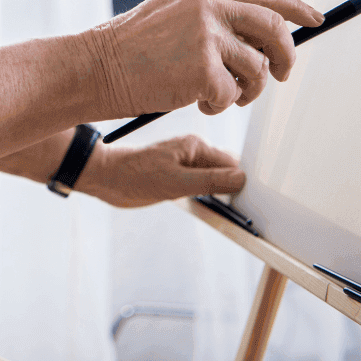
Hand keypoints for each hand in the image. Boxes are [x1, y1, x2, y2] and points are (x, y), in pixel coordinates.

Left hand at [77, 135, 243, 207]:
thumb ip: (209, 181)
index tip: (255, 200)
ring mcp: (186, 165)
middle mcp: (193, 153)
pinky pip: (203, 186)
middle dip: (237, 188)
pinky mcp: (178, 177)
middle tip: (246, 211)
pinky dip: (211, 197)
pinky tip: (214, 208)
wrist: (105, 178)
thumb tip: (241, 179)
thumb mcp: (175, 182)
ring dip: (224, 194)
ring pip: (216, 179)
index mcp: (195, 146)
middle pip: (227, 170)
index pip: (232, 162)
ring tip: (233, 213)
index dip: (245, 180)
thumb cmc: (135, 176)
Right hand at [87, 0, 322, 117]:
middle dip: (285, 55)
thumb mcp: (173, 13)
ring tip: (220, 96)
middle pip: (274, 27)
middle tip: (281, 74)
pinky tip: (197, 102)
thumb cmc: (130, 49)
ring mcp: (207, 33)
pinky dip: (220, 105)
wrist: (94, 67)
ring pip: (257, 67)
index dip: (294, 6)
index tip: (314, 19)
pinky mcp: (203, 66)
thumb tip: (262, 37)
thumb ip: (213, 16)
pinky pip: (233, 93)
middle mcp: (208, 2)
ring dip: (247, 90)